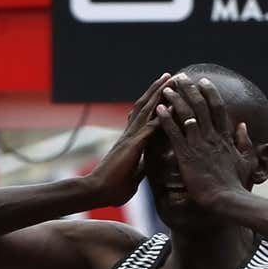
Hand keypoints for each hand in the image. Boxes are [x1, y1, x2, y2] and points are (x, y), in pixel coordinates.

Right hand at [86, 72, 168, 205]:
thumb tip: (145, 167)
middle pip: (145, 106)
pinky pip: (150, 127)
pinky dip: (161, 115)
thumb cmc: (113, 188)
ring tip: (170, 79)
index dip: (154, 103)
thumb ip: (140, 167)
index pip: (144, 117)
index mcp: (131, 141)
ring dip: (159, 93)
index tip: (164, 92)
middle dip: (157, 90)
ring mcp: (131, 138)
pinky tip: (171, 105)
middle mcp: (130, 134)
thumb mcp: (133, 176)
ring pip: (146, 109)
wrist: (96, 192)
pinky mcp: (133, 145)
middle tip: (170, 76)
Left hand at [153, 73, 252, 208]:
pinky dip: (166, 119)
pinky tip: (159, 109)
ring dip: (176, 100)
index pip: (218, 109)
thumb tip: (243, 126)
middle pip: (200, 106)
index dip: (210, 93)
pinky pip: (174, 132)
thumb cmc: (236, 185)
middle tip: (181, 77)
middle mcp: (212, 137)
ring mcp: (199, 145)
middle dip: (190, 90)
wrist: (227, 200)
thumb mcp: (246, 161)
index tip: (203, 82)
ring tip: (167, 89)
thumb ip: (244, 142)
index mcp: (225, 137)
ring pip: (186, 115)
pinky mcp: (186, 155)